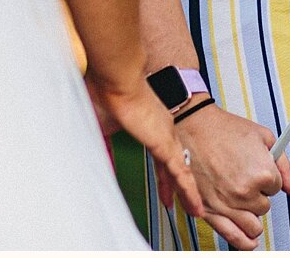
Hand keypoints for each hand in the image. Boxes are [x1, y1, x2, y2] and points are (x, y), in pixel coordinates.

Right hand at [87, 75, 204, 225]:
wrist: (116, 78)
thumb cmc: (103, 93)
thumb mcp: (97, 124)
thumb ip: (98, 144)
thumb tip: (92, 163)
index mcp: (146, 122)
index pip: (156, 151)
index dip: (156, 166)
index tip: (159, 178)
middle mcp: (161, 129)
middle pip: (170, 163)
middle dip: (172, 183)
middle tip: (173, 199)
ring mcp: (166, 137)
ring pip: (181, 172)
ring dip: (187, 193)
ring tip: (194, 210)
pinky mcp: (166, 145)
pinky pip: (182, 175)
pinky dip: (190, 193)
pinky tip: (196, 208)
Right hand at [156, 102, 289, 250]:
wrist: (192, 126)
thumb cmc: (223, 129)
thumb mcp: (263, 136)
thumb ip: (284, 165)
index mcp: (263, 173)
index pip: (276, 188)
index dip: (267, 177)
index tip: (255, 167)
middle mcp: (246, 192)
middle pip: (264, 207)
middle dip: (258, 195)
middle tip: (244, 177)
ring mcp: (227, 204)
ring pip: (252, 225)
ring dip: (251, 216)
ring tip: (245, 204)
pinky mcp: (209, 211)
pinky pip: (232, 236)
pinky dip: (244, 242)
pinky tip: (249, 241)